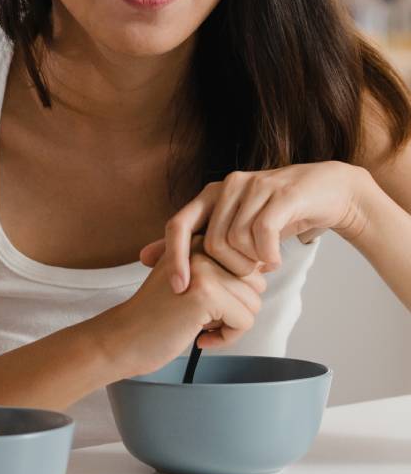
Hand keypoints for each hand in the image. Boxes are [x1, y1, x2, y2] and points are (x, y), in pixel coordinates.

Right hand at [100, 239, 265, 378]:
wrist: (124, 338)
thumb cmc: (156, 315)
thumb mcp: (188, 279)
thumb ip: (219, 267)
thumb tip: (267, 266)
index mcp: (196, 241)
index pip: (248, 265)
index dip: (233, 293)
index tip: (204, 303)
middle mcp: (200, 248)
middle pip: (255, 283)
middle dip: (236, 309)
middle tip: (202, 318)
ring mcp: (203, 269)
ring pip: (254, 303)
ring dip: (232, 325)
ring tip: (199, 326)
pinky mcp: (206, 293)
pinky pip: (245, 321)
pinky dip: (228, 338)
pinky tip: (200, 337)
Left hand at [140, 162, 367, 293]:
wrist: (329, 192)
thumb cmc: (276, 217)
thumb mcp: (231, 231)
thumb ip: (191, 244)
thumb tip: (144, 259)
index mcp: (209, 194)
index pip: (177, 225)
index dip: (173, 257)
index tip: (178, 288)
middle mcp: (227, 185)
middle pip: (209, 242)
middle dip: (227, 269)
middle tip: (246, 274)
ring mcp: (254, 186)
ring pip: (235, 240)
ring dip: (251, 263)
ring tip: (263, 263)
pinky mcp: (281, 194)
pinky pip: (262, 234)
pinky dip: (267, 255)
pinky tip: (274, 259)